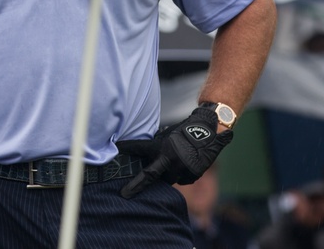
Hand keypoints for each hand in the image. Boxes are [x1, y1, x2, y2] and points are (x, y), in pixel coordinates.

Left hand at [117, 104, 232, 198]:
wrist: (209, 131)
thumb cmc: (184, 130)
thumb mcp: (167, 135)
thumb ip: (156, 148)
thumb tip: (143, 156)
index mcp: (161, 147)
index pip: (139, 148)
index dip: (126, 148)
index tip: (114, 147)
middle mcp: (170, 160)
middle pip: (150, 176)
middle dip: (136, 185)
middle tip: (125, 194)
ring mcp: (181, 170)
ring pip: (166, 179)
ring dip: (164, 174)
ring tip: (171, 163)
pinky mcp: (192, 176)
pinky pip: (180, 180)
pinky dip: (179, 175)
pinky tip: (184, 164)